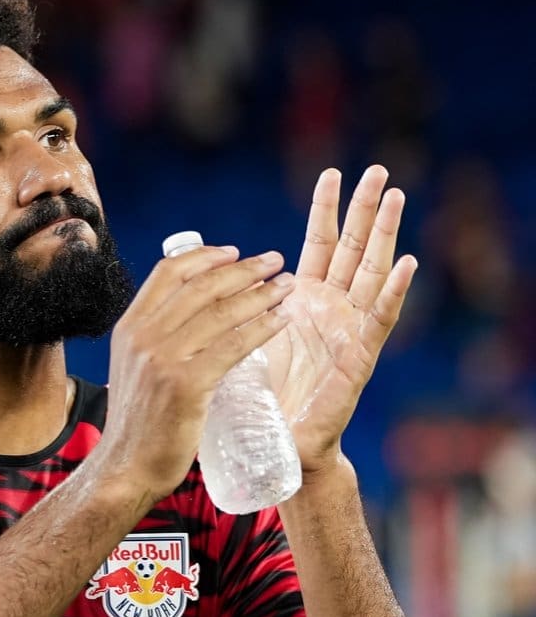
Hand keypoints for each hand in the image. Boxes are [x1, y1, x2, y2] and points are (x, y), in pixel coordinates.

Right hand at [97, 245, 293, 502]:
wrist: (125, 468)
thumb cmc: (138, 424)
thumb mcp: (136, 369)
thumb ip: (157, 340)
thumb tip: (192, 315)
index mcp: (129, 327)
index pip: (168, 272)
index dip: (206, 257)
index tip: (235, 253)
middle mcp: (142, 336)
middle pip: (200, 285)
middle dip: (244, 269)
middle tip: (275, 261)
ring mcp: (162, 359)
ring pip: (220, 312)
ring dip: (261, 294)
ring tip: (287, 287)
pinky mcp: (185, 384)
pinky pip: (232, 345)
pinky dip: (261, 328)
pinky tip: (280, 321)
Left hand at [265, 165, 415, 476]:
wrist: (275, 447)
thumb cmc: (258, 397)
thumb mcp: (242, 339)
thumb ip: (237, 308)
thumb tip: (209, 278)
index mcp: (303, 301)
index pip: (318, 245)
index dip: (326, 211)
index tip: (333, 173)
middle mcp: (331, 310)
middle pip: (351, 249)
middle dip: (363, 209)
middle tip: (376, 169)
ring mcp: (347, 332)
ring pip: (371, 273)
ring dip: (385, 235)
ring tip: (396, 198)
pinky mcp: (358, 359)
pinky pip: (379, 321)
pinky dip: (394, 293)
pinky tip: (406, 264)